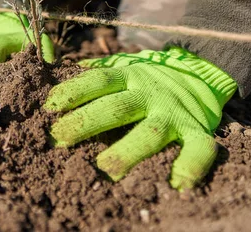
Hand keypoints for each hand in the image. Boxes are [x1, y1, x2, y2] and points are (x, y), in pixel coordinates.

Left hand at [43, 47, 236, 189]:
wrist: (201, 74)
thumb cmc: (148, 78)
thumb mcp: (123, 66)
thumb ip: (95, 70)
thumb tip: (54, 69)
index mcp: (129, 76)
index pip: (98, 81)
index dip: (74, 91)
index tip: (50, 107)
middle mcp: (150, 93)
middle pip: (117, 108)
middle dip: (87, 122)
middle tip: (61, 138)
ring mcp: (174, 113)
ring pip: (150, 133)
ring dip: (127, 151)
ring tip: (105, 168)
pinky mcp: (197, 131)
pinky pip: (199, 149)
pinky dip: (191, 167)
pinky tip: (176, 185)